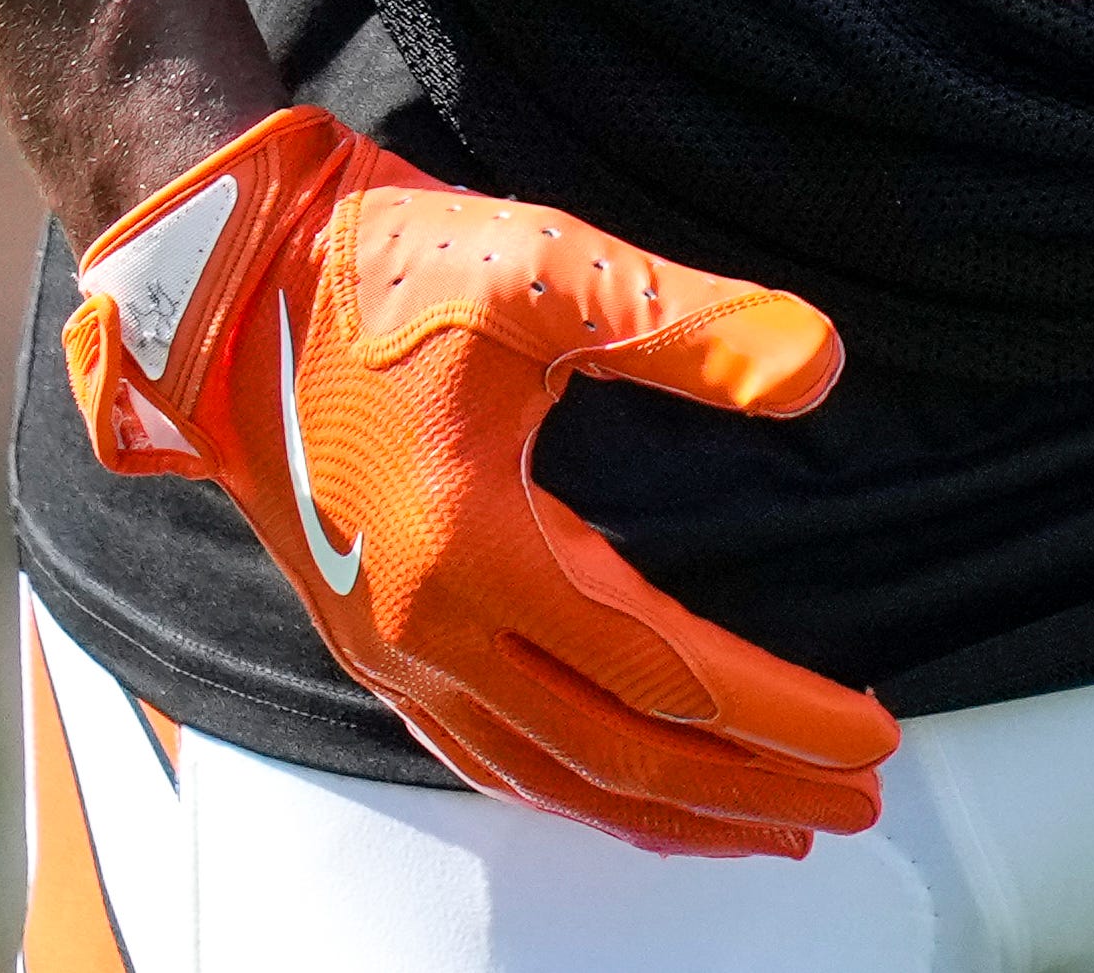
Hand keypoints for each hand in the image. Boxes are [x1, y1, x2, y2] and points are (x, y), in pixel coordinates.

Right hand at [63, 106, 900, 856]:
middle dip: (746, 792)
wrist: (222, 286)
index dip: (776, 713)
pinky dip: (571, 792)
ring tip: (767, 826)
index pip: (663, 672)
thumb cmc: (378, 266)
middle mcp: (424, 630)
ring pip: (547, 777)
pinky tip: (620, 793)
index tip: (871, 738)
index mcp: (472, 553)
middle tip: (853, 805)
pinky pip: (485, 755)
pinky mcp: (369, 641)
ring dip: (666, 811)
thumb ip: (684, 323)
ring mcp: (387, 649)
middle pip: (616, 756)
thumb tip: (817, 366)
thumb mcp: (541, 270)